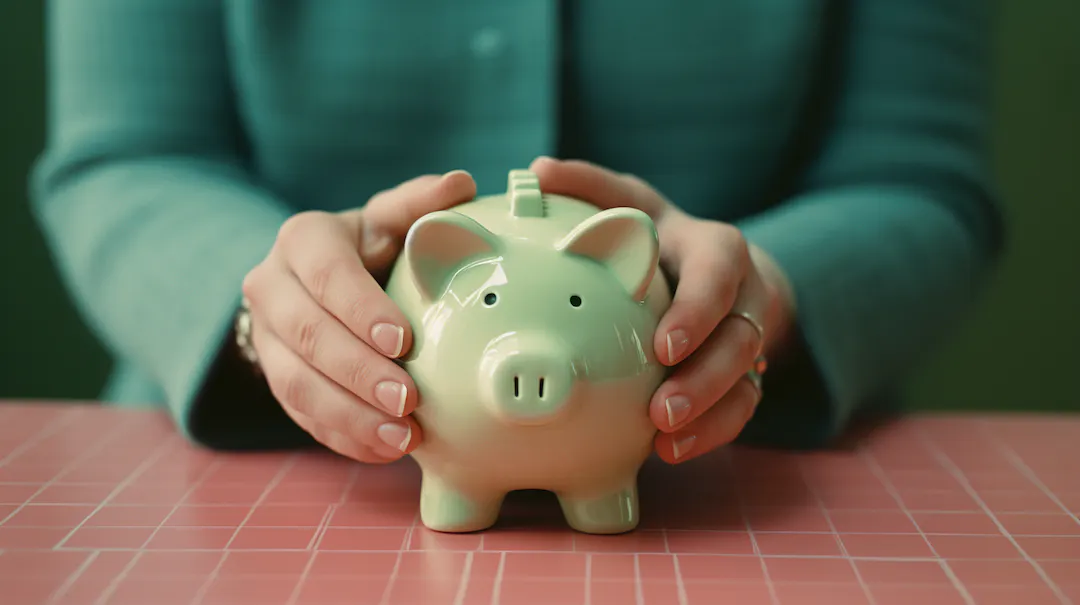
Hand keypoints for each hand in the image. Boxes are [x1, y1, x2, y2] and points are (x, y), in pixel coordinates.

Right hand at [241, 171, 477, 462]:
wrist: (324, 280)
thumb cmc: (373, 246)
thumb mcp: (391, 218)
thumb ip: (421, 203)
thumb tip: (462, 182)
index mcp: (303, 239)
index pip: (326, 274)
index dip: (360, 308)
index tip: (403, 340)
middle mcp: (271, 286)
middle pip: (307, 335)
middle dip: (358, 373)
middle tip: (408, 401)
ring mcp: (266, 337)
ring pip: (296, 384)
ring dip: (349, 416)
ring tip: (401, 438)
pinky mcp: (274, 377)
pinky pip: (301, 416)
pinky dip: (344, 436)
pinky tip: (384, 451)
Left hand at [530, 158, 796, 462]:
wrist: (705, 268)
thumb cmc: (654, 234)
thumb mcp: (630, 203)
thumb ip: (591, 187)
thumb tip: (539, 172)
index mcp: (714, 249)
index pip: (719, 274)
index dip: (698, 311)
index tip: (663, 347)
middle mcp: (742, 294)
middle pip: (741, 337)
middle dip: (706, 377)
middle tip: (662, 409)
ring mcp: (746, 338)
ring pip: (747, 380)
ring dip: (709, 414)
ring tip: (664, 440)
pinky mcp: (742, 375)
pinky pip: (740, 409)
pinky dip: (709, 432)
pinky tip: (668, 452)